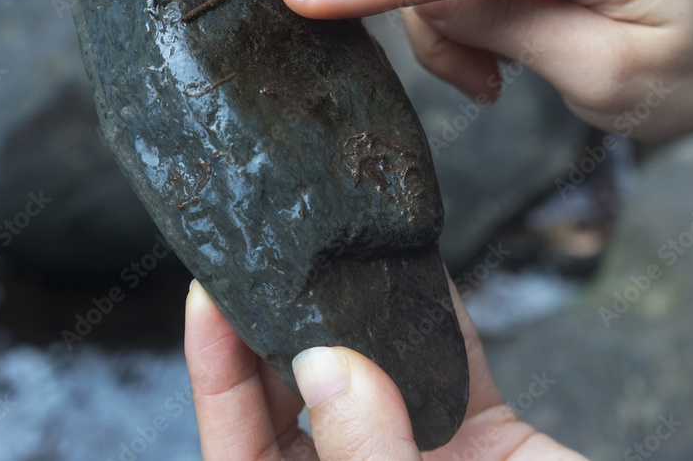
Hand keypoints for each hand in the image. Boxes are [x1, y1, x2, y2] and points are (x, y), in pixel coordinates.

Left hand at [185, 277, 587, 459]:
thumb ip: (364, 459)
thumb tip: (323, 363)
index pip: (242, 450)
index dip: (216, 376)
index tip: (207, 303)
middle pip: (297, 401)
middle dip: (279, 327)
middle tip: (268, 259)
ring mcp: (421, 458)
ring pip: (371, 372)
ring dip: (353, 313)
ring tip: (328, 252)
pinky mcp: (485, 435)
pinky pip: (450, 362)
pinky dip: (433, 314)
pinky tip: (412, 266)